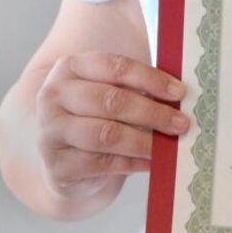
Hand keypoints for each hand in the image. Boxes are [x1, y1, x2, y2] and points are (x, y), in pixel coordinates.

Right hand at [34, 52, 187, 199]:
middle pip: (111, 101)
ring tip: (168, 144)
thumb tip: (179, 92)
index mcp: (71, 66)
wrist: (64, 157)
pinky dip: (133, 163)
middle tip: (181, 122)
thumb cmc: (96, 115)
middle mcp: (54, 96)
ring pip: (106, 134)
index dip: (151, 79)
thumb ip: (136, 85)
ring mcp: (51, 132)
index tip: (179, 92)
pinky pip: (103, 164)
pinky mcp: (57, 166)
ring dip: (144, 140)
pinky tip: (151, 161)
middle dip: (152, 112)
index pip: (116, 67)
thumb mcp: (110, 90)